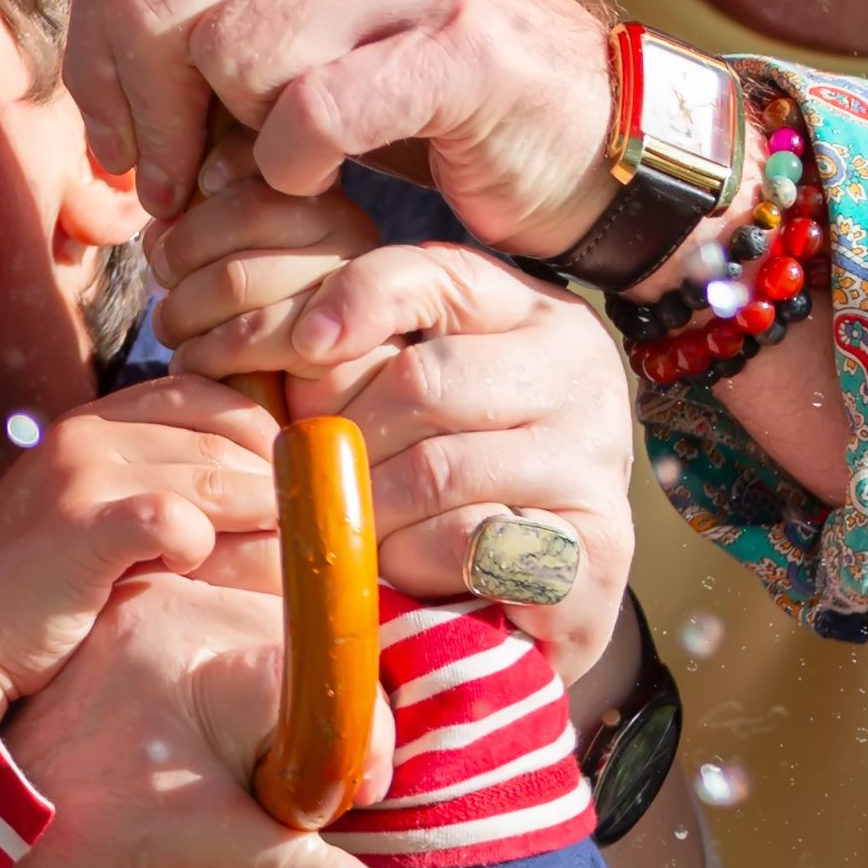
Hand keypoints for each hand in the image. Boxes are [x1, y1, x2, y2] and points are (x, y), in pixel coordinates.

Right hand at [0, 374, 276, 722]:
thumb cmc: (33, 596)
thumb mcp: (92, 519)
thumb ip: (154, 490)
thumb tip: (261, 496)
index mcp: (94, 422)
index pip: (206, 396)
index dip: (262, 435)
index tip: (293, 482)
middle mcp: (89, 433)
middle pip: (226, 440)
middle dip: (279, 487)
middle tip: (313, 533)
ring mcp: (81, 476)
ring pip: (219, 480)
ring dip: (263, 526)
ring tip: (287, 568)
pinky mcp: (80, 528)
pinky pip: (180, 522)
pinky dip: (207, 549)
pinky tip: (201, 575)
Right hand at [0, 573, 423, 867]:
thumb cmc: (67, 798)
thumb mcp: (136, 704)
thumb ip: (218, 668)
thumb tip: (359, 676)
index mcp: (148, 597)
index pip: (287, 597)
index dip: (333, 664)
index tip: (335, 720)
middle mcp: (146, 633)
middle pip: (310, 655)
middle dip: (349, 726)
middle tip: (339, 784)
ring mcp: (147, 723)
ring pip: (308, 735)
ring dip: (340, 790)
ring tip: (331, 822)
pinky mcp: (159, 816)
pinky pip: (282, 852)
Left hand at [69, 0, 616, 259]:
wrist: (581, 122)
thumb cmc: (413, 71)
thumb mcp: (293, 0)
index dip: (92, 54)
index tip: (116, 136)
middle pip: (157, 3)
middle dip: (142, 114)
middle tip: (165, 182)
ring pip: (231, 56)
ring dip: (228, 143)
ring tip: (259, 172)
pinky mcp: (457, 52)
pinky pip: (313, 113)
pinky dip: (294, 167)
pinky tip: (315, 178)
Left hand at [153, 190, 639, 703]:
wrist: (557, 592)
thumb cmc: (466, 483)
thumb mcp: (419, 400)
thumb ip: (366, 359)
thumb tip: (268, 345)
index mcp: (532, 313)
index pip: (434, 275)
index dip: (354, 300)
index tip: (297, 350)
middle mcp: (577, 368)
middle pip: (421, 380)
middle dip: (342, 439)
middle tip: (303, 485)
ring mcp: (595, 457)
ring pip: (438, 468)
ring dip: (369, 513)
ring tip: (346, 537)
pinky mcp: (599, 547)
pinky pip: (473, 544)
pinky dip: (417, 562)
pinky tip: (404, 575)